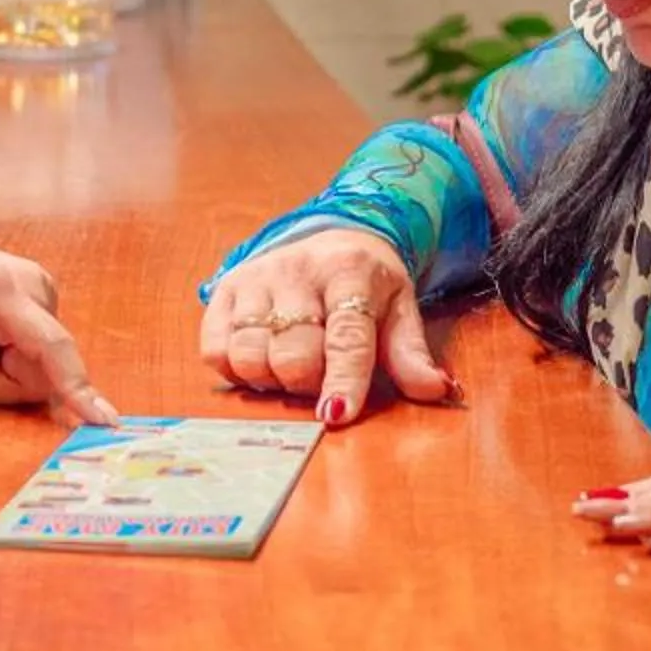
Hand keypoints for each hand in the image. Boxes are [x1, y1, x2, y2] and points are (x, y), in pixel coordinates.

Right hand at [198, 228, 455, 428]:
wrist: (330, 234)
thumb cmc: (367, 284)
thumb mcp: (399, 309)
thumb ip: (410, 353)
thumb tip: (434, 390)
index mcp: (349, 271)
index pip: (345, 337)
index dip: (342, 381)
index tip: (337, 416)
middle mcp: (298, 270)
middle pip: (294, 355)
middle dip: (308, 383)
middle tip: (321, 376)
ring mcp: (257, 278)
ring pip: (250, 356)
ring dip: (271, 379)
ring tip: (292, 366)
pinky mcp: (226, 287)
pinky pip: (216, 350)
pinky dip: (236, 369)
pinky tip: (261, 359)